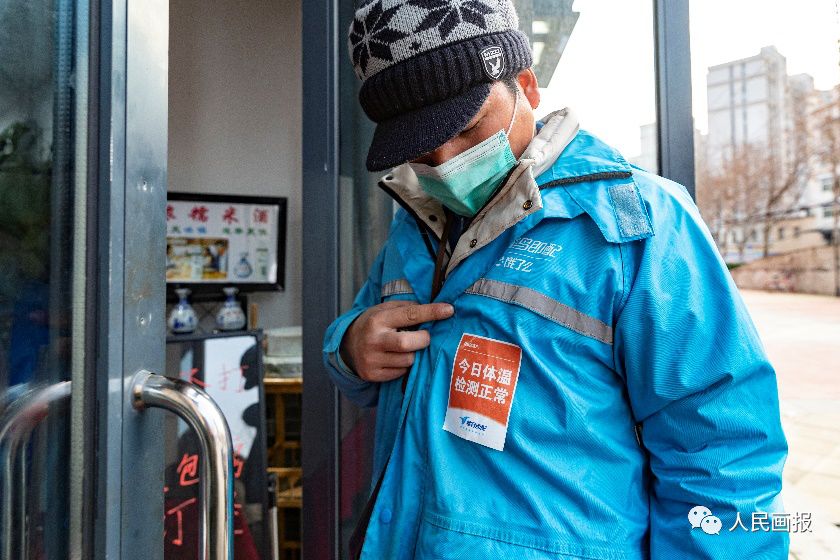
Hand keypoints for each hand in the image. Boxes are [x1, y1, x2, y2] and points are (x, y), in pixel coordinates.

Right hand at [339, 301, 454, 382]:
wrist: (347, 346)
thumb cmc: (374, 325)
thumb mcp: (384, 310)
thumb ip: (406, 308)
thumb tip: (435, 309)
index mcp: (377, 319)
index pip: (410, 315)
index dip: (431, 312)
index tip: (449, 310)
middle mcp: (373, 340)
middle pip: (407, 343)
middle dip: (422, 340)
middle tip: (424, 337)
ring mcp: (372, 360)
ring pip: (408, 361)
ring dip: (413, 354)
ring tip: (405, 348)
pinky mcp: (373, 375)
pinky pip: (401, 373)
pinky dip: (404, 366)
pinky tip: (396, 358)